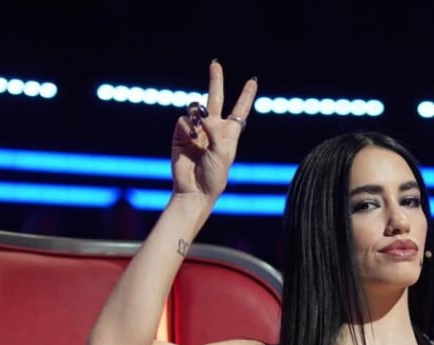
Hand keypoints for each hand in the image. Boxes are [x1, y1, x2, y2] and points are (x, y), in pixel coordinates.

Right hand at [171, 62, 256, 199]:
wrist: (194, 190)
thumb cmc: (214, 177)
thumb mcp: (222, 154)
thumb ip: (215, 131)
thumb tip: (201, 116)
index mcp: (229, 135)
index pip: (240, 111)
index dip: (246, 96)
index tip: (253, 81)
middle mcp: (213, 130)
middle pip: (215, 100)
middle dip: (215, 82)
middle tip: (215, 64)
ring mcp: (196, 131)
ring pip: (195, 109)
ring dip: (197, 116)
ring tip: (199, 136)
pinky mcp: (181, 135)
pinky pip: (183, 121)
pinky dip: (187, 129)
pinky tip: (189, 141)